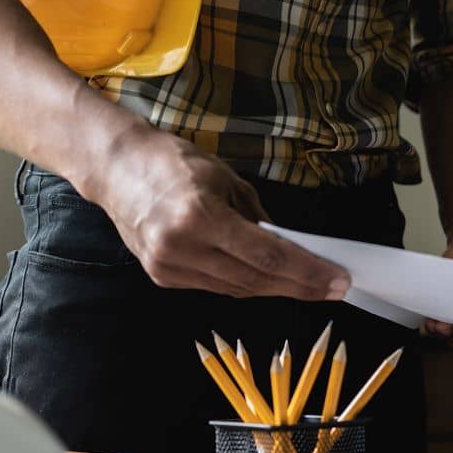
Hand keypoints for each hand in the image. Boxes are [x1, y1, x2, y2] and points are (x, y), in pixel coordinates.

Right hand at [80, 129, 349, 299]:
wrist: (114, 168)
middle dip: (301, 286)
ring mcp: (167, 266)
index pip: (268, 256)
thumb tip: (293, 248)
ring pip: (238, 289)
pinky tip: (272, 281)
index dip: (308, 272)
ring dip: (278, 289)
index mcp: (200, 216)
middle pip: (256, 279)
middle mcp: (181, 247)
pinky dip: (247, 284)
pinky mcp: (161, 276)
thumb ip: (259, 217)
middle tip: (335, 289)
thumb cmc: (173, 163)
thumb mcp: (226, 179)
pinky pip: (217, 286)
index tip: (339, 280)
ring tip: (312, 287)